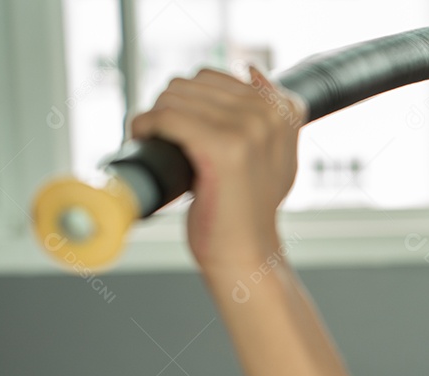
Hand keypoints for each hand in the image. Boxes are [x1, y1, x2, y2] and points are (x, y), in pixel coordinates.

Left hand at [128, 64, 305, 272]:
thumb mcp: (276, 155)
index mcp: (284, 110)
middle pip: (192, 83)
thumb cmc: (251, 209)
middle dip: (170, 107)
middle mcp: (270, 115)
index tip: (184, 130)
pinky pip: (167, 116)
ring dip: (155, 116)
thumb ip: (273, 113)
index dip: (189, 101)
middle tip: (166, 140)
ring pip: (175, 96)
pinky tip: (144, 139)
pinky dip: (145, 125)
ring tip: (158, 143)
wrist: (246, 251)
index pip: (215, 77)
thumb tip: (254, 70)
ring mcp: (248, 130)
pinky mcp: (222, 147)